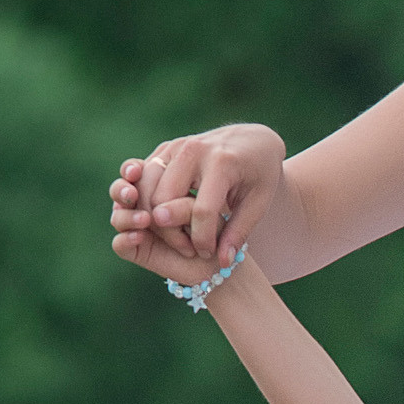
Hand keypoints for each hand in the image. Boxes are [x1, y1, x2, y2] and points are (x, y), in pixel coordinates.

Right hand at [108, 124, 285, 276]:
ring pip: (146, 188)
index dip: (202, 239)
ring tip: (177, 234)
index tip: (209, 253)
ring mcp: (174, 146)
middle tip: (187, 247)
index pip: (201, 211)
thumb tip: (225, 263)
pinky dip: (147, 200)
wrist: (251, 140)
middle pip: (164, 199)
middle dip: (171, 231)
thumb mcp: (259, 203)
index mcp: (221, 163)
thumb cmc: (259, 174)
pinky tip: (167, 217)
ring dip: (154, 217)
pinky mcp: (165, 148)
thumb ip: (239, 232)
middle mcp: (192, 150)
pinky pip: (144, 178)